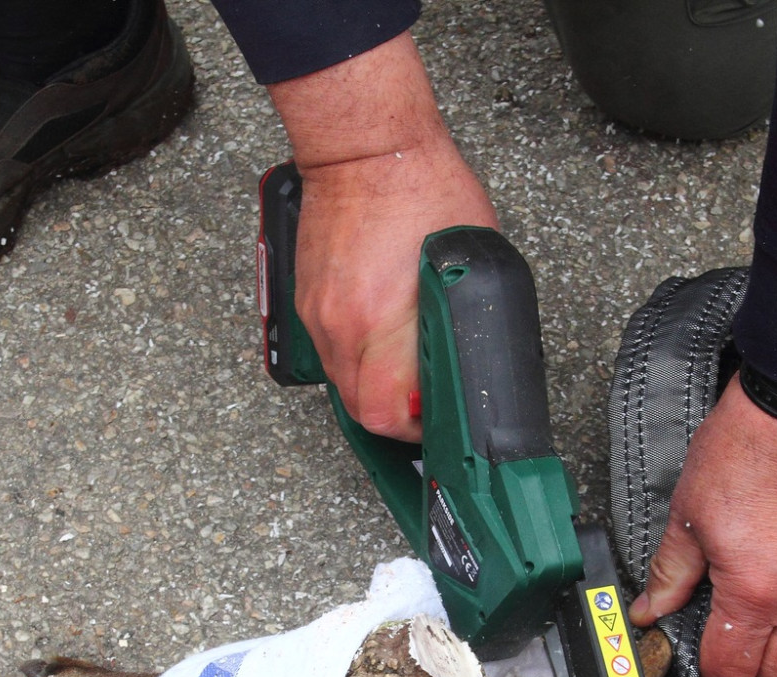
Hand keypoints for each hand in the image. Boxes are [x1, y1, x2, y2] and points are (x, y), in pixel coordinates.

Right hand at [268, 35, 498, 442]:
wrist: (364, 148)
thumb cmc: (421, 187)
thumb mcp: (469, 261)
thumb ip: (461, 318)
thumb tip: (468, 356)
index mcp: (381, 321)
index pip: (384, 412)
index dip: (412, 429)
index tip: (434, 420)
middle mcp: (341, 325)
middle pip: (358, 408)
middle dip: (393, 417)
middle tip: (423, 406)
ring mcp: (318, 313)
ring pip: (340, 383)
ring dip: (372, 388)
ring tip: (404, 372)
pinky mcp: (307, 299)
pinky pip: (329, 350)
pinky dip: (354, 358)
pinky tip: (380, 340)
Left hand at [629, 376, 776, 676]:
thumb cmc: (747, 454)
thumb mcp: (689, 516)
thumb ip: (670, 573)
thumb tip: (650, 608)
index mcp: (753, 594)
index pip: (732, 666)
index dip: (711, 668)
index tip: (701, 653)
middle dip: (750, 668)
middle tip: (730, 644)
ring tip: (766, 628)